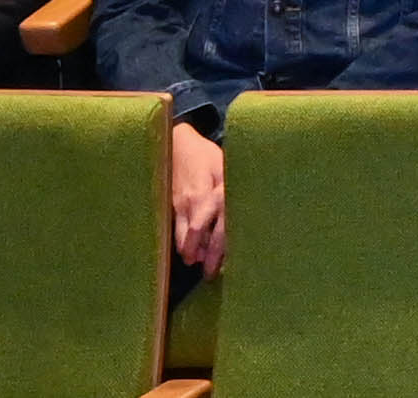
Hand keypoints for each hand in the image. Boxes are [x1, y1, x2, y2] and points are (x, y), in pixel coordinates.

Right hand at [165, 121, 232, 268]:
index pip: (218, 228)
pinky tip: (189, 248)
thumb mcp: (226, 167)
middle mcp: (194, 202)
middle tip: (209, 273)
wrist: (177, 144)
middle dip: (202, 257)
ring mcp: (179, 205)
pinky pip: (174, 230)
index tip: (226, 263)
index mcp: (212, 193)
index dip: (220, 249)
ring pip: (181, 237)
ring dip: (189, 251)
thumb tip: (247, 211)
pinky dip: (181, 241)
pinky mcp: (170, 205)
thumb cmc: (206, 155)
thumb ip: (232, 190)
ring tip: (198, 262)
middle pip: (195, 237)